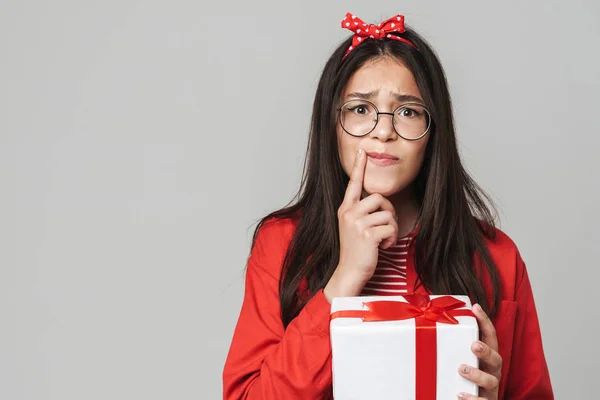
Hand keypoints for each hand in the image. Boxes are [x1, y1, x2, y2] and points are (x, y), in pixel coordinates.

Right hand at [323, 148, 398, 301]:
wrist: (349, 272)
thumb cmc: (356, 250)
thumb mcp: (353, 227)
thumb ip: (361, 212)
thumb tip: (379, 201)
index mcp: (345, 209)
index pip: (353, 184)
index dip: (359, 167)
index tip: (362, 151)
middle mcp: (349, 213)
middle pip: (379, 198)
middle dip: (389, 212)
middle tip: (385, 228)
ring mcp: (357, 223)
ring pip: (388, 214)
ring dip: (392, 228)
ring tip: (383, 240)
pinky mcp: (367, 234)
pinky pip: (391, 228)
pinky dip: (392, 239)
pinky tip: (383, 247)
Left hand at [457, 304, 501, 399]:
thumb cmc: (463, 378)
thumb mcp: (460, 360)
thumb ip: (451, 347)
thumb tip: (426, 327)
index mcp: (487, 359)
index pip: (491, 337)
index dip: (485, 322)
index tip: (476, 307)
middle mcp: (492, 372)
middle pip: (497, 359)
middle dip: (486, 350)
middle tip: (474, 345)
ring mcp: (490, 389)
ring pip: (491, 381)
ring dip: (477, 374)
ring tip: (462, 369)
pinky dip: (473, 399)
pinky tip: (460, 394)